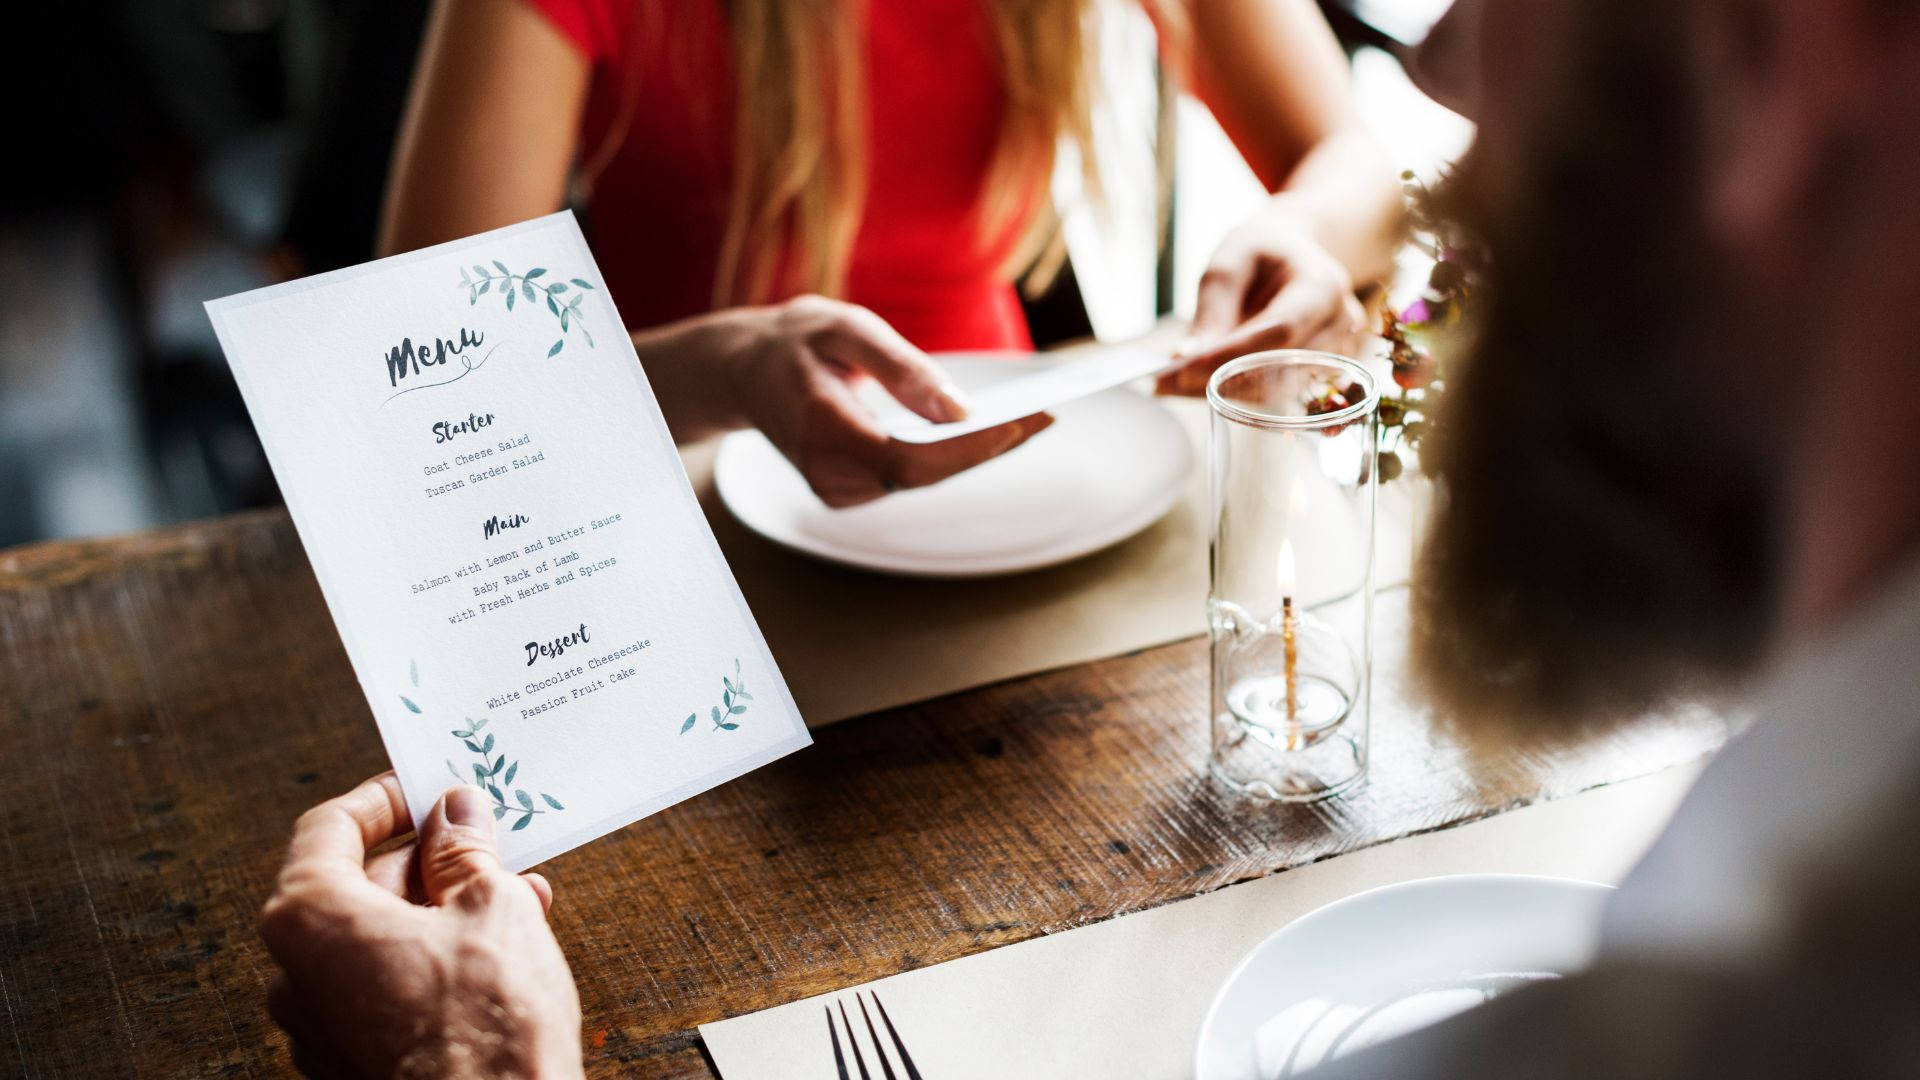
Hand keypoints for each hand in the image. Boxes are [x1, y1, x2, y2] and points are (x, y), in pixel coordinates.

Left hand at [258, 775, 583, 1079]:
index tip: (427, 788)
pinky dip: (433, 958)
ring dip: (441, 909)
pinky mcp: (350, 1063)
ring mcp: (319, 1027)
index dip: (384, 800)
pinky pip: (385, 987)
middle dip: (428, 859)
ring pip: (378, 939)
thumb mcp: (491, 906)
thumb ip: (464, 850)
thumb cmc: (486, 1024)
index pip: (329, 828)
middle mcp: (296, 974)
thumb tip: (456, 813)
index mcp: (310, 919)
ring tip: (516, 894)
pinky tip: (498, 951)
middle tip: (486, 840)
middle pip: (355, 885)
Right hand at [718, 295, 1053, 506]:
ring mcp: (835, 491)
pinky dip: (951, 454)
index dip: (969, 448)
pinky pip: (912, 476)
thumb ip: (901, 368)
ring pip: (923, 478)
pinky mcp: (848, 491)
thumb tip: (960, 409)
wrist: (744, 371)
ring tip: (1033, 418)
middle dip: (989, 446)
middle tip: (1049, 414)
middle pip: (926, 474)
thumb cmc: (798, 341)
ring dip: (976, 451)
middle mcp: (827, 474)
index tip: (1024, 422)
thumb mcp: (845, 329)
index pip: (910, 461)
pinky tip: (988, 430)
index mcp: (821, 431)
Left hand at [1158, 203, 1368, 395]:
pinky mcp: (1321, 373)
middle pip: (1280, 368)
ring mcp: (1337, 352)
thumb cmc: (1261, 251)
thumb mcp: (1230, 263)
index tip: (1183, 369)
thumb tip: (1186, 358)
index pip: (1280, 330)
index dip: (1232, 354)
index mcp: (1323, 285)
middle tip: (1164, 383)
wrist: (1292, 253)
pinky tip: (1198, 384)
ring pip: (1277, 390)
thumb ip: (1212, 310)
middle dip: (1219, 379)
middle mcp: (1340, 323)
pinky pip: (1275, 393)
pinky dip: (1233, 393)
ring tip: (1172, 384)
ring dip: (1221, 392)